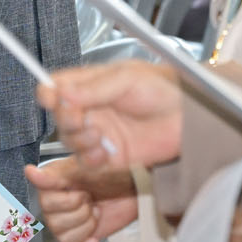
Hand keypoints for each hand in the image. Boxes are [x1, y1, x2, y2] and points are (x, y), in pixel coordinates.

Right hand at [23, 155, 137, 241]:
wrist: (134, 184)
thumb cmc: (113, 169)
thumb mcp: (86, 166)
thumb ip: (57, 172)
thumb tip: (31, 173)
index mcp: (51, 182)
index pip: (46, 201)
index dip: (69, 201)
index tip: (83, 191)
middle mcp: (54, 202)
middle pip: (54, 223)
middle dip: (81, 213)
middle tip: (91, 199)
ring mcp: (65, 221)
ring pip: (63, 238)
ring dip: (86, 228)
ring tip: (95, 212)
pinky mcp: (78, 237)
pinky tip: (93, 237)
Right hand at [37, 62, 183, 173]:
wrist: (191, 116)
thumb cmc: (164, 88)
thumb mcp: (126, 78)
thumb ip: (93, 88)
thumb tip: (61, 92)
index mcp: (91, 85)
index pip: (57, 87)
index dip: (50, 94)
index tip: (52, 99)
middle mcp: (92, 110)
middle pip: (60, 117)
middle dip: (66, 120)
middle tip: (79, 118)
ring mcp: (100, 134)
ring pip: (71, 142)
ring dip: (79, 141)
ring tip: (97, 135)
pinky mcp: (111, 157)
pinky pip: (88, 162)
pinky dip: (90, 159)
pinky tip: (104, 151)